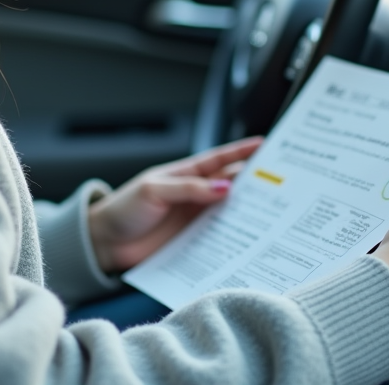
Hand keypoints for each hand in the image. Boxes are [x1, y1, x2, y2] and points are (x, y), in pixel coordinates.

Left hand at [87, 136, 262, 272]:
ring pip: (230, 212)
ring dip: (250, 211)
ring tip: (277, 212)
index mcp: (184, 175)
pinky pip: (220, 238)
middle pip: (231, 185)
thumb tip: (225, 187)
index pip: (219, 160)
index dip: (241, 152)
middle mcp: (194, 195)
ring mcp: (195, 219)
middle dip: (255, 181)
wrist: (104, 244)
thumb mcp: (154, 191)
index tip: (265, 145)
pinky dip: (236, 238)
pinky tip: (253, 241)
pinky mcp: (193, 242)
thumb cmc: (124, 209)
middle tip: (283, 181)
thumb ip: (188, 189)